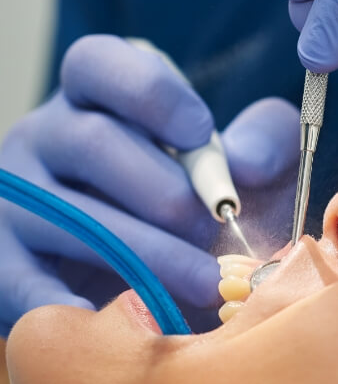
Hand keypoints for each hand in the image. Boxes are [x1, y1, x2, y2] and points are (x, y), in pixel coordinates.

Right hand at [0, 35, 298, 334]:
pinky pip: (25, 283)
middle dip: (165, 193)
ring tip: (205, 285)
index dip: (151, 94)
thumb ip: (265, 141)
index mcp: (93, 101)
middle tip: (212, 231)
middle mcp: (44, 139)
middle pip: (92, 143)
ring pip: (69, 216)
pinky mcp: (3, 263)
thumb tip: (247, 165)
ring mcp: (16, 200)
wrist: (140, 281)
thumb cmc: (195, 210)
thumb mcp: (238, 165)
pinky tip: (112, 319)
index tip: (201, 133)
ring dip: (146, 254)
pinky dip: (67, 304)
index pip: (98, 64)